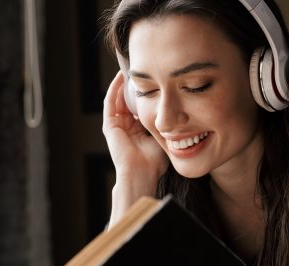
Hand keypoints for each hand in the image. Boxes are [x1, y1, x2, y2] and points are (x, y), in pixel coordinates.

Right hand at [103, 71, 167, 186]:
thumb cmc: (154, 162)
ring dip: (123, 84)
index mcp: (138, 131)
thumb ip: (166, 125)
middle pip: (128, 101)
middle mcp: (126, 127)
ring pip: (118, 99)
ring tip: (130, 68)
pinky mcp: (110, 126)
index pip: (140, 107)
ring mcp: (117, 126)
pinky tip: (121, 77)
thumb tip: (178, 113)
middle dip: (134, 86)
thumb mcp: (163, 138)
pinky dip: (114, 89)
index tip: (155, 79)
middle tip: (142, 69)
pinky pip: (110, 103)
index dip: (146, 93)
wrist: (141, 173)